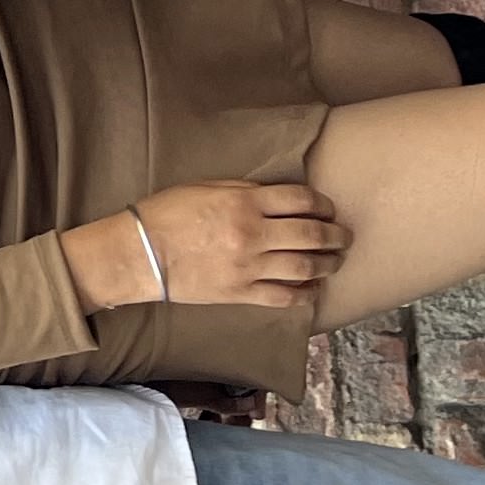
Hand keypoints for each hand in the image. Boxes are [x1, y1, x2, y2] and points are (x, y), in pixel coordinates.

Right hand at [62, 181, 349, 313]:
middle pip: (311, 234)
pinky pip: (285, 296)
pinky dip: (306, 293)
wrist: (140, 254)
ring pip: (305, 267)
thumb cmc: (167, 214)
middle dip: (335, 235)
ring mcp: (249, 268)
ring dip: (328, 264)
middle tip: (344, 236)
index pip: (300, 200)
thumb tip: (278, 198)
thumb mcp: (206, 187)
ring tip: (335, 261)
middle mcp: (253, 235)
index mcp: (244, 203)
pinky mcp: (241, 293)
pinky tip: (313, 288)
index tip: (328, 208)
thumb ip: (245, 191)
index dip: (322, 203)